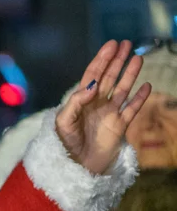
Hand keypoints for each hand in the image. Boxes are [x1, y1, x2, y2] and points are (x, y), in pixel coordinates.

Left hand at [57, 39, 151, 175]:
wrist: (76, 167)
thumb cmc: (65, 144)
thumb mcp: (64, 122)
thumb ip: (76, 102)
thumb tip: (93, 84)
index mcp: (81, 101)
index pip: (93, 75)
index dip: (101, 60)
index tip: (110, 45)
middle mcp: (96, 104)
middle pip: (109, 78)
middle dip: (117, 61)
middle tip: (126, 43)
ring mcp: (109, 114)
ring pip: (123, 89)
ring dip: (130, 74)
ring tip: (137, 58)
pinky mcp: (120, 126)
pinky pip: (132, 109)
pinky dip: (140, 98)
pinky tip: (147, 85)